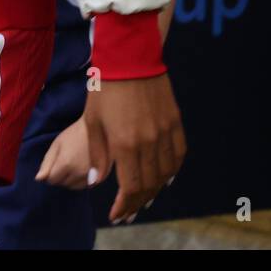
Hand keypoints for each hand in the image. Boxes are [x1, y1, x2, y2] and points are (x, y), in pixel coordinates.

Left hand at [36, 118, 100, 189]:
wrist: (97, 130)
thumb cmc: (73, 135)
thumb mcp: (56, 145)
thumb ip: (47, 163)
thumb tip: (39, 179)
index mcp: (66, 164)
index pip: (52, 180)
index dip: (50, 173)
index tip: (53, 164)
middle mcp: (79, 173)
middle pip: (64, 184)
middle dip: (60, 177)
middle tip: (63, 163)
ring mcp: (92, 177)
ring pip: (75, 187)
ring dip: (71, 180)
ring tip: (73, 165)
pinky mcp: (101, 178)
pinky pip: (87, 185)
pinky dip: (82, 181)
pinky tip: (82, 169)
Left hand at [83, 75, 185, 222]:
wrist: (128, 56)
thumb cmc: (104, 87)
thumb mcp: (92, 120)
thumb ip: (97, 153)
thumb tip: (97, 181)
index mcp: (126, 144)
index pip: (130, 187)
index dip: (125, 205)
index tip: (116, 214)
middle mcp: (149, 142)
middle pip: (149, 184)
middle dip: (138, 202)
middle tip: (128, 210)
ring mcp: (165, 132)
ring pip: (166, 173)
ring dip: (156, 189)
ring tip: (144, 197)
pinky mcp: (175, 122)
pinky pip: (178, 155)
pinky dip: (172, 170)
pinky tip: (164, 177)